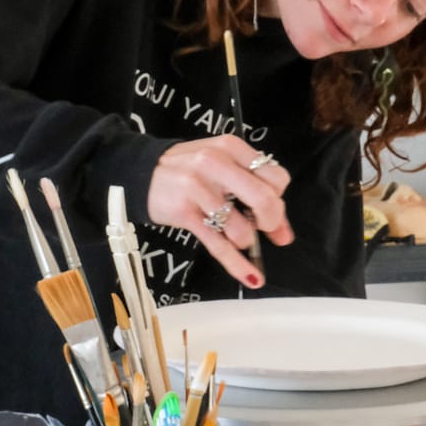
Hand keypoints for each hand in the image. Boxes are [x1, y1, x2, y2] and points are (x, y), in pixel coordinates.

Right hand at [147, 135, 293, 285]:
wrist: (141, 171)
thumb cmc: (189, 170)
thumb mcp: (222, 168)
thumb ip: (255, 196)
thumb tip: (285, 235)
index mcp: (231, 147)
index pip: (276, 177)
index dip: (279, 198)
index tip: (271, 210)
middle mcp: (215, 163)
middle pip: (264, 199)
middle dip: (271, 222)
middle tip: (264, 229)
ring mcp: (198, 187)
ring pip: (240, 228)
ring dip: (245, 240)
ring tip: (234, 234)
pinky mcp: (184, 212)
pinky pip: (217, 244)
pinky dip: (237, 264)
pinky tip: (251, 277)